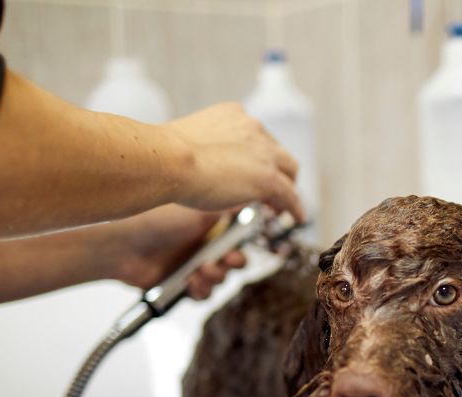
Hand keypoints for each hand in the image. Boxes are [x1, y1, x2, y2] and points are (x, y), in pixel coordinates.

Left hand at [111, 204, 247, 300]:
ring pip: (220, 280)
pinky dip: (201, 290)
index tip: (236, 248)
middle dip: (232, 264)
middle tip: (225, 261)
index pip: (237, 239)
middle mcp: (202, 245)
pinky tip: (190, 281)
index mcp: (208, 226)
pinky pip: (203, 294)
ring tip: (200, 270)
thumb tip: (252, 198)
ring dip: (215, 277)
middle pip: (232, 262)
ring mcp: (192, 266)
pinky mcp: (181, 285)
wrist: (124, 246)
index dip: (240, 246)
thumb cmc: (158, 222)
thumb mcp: (200, 209)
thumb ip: (229, 207)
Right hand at [164, 103, 304, 220]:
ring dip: (287, 188)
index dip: (257, 155)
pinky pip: (290, 194)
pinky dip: (295, 207)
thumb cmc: (165, 155)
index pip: (255, 136)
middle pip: (277, 151)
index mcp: (233, 115)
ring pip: (288, 170)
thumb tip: (204, 166)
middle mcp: (252, 127)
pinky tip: (296, 217)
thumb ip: (205, 149)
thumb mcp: (189, 142)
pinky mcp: (268, 177)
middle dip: (277, 169)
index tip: (253, 168)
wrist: (167, 160)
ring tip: (282, 206)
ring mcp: (263, 152)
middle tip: (272, 189)